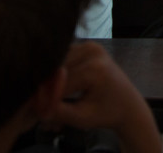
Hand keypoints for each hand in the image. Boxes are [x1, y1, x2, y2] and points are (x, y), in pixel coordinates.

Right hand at [45, 43, 159, 152]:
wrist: (128, 104)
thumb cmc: (106, 113)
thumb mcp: (82, 118)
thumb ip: (58, 111)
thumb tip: (35, 105)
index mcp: (94, 69)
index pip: (58, 83)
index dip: (46, 99)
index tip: (39, 113)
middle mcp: (92, 51)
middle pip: (56, 70)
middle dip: (46, 89)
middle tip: (41, 108)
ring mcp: (91, 45)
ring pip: (56, 63)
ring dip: (50, 81)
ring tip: (50, 100)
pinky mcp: (88, 46)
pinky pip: (63, 59)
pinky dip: (57, 74)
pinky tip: (57, 88)